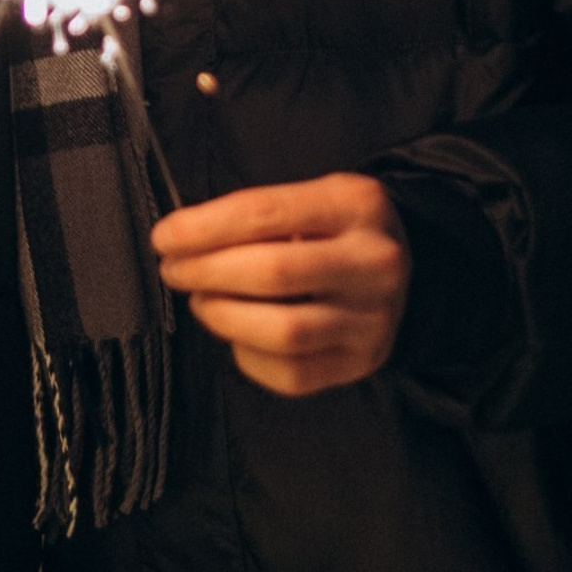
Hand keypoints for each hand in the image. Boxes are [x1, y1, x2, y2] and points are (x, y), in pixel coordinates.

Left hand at [152, 173, 409, 398]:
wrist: (407, 269)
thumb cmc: (336, 228)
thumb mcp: (312, 198)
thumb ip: (257, 214)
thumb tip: (184, 240)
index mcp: (356, 205)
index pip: (264, 214)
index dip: (203, 228)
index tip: (164, 237)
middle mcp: (374, 262)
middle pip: (272, 273)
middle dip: (207, 272)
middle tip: (174, 270)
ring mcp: (373, 319)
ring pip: (282, 331)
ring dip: (224, 317)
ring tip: (202, 301)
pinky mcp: (363, 363)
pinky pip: (292, 374)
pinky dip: (248, 356)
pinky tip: (236, 335)